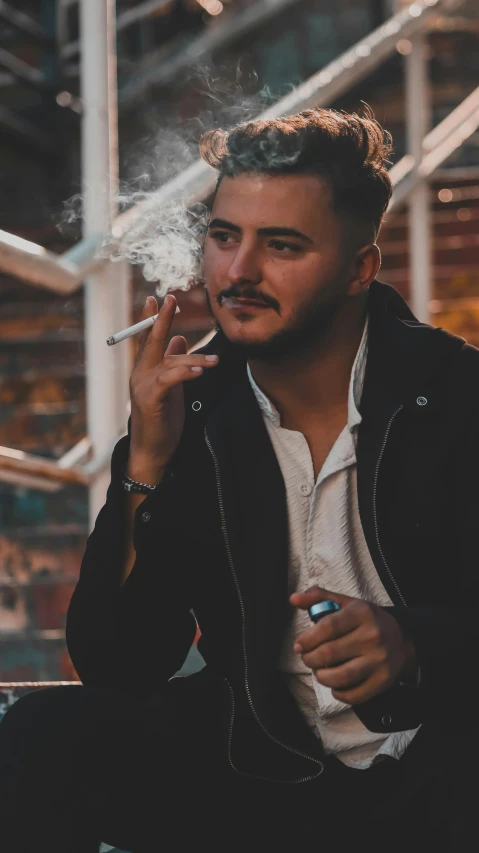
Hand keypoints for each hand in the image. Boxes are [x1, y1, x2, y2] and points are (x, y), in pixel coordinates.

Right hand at [128, 294, 218, 481]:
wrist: (152, 451)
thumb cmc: (162, 420)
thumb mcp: (171, 387)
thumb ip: (172, 362)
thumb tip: (179, 338)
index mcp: (145, 370)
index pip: (147, 339)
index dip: (152, 318)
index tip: (158, 299)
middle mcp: (140, 374)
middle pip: (151, 341)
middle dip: (161, 319)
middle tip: (171, 299)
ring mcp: (143, 386)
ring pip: (169, 362)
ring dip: (195, 358)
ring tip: (216, 361)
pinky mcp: (151, 400)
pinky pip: (169, 379)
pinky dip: (185, 372)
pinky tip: (200, 370)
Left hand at [290, 586, 416, 705]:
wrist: (403, 639)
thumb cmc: (368, 621)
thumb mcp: (347, 603)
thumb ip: (319, 598)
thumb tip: (293, 599)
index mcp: (362, 613)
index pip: (328, 627)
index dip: (308, 639)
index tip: (299, 645)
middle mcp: (373, 636)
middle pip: (329, 654)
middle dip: (310, 659)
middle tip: (307, 658)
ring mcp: (379, 661)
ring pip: (339, 677)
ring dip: (321, 676)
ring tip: (319, 670)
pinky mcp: (383, 681)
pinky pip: (353, 695)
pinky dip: (338, 692)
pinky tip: (335, 683)